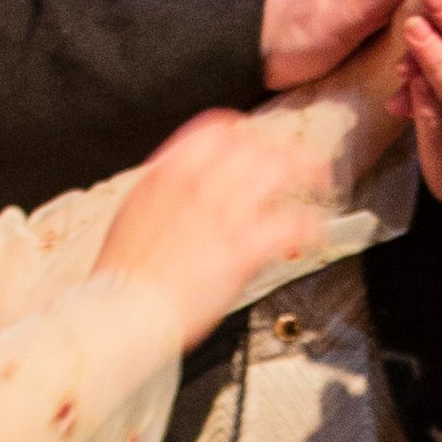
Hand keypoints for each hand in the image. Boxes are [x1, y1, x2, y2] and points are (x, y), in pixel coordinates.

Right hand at [96, 104, 339, 347]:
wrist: (122, 312)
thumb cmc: (125, 276)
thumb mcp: (135, 212)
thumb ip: (167, 190)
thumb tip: (190, 183)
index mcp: (169, 172)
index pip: (219, 129)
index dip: (248, 134)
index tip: (261, 144)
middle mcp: (198, 185)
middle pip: (259, 146)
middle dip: (288, 152)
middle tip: (303, 164)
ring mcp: (222, 216)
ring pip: (282, 173)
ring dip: (308, 176)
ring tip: (320, 186)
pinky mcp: (242, 251)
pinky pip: (291, 224)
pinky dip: (311, 225)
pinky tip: (314, 232)